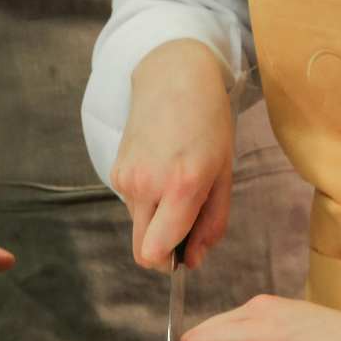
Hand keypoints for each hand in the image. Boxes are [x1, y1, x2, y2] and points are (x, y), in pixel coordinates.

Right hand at [112, 39, 235, 270]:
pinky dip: (148, 200)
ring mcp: (126, 177)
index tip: (186, 251)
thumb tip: (192, 261)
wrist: (173, 78)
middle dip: (163, 248)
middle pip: (142, 250)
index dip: (172, 261)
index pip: (156, 253)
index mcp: (181, 186)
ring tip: (177, 181)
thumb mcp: (224, 174)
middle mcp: (147, 185)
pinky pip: (133, 205)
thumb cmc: (208, 123)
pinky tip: (162, 169)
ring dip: (158, 219)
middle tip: (187, 221)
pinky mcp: (115, 171)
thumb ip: (211, 224)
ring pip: (139, 226)